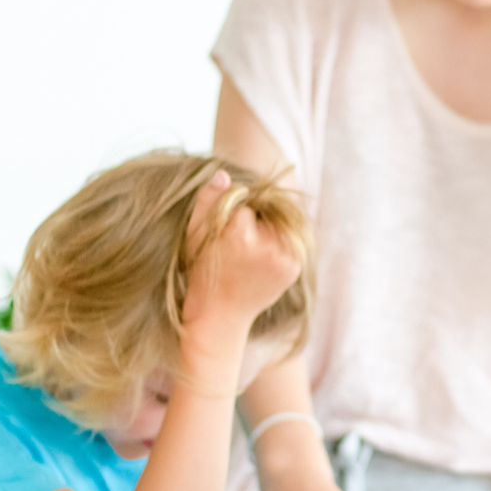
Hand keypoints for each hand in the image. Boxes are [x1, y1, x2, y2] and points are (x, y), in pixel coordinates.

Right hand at [182, 170, 301, 342]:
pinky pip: (292, 239)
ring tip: (250, 252)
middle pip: (267, 210)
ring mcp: (285, 259)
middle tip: (240, 243)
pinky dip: (280, 242)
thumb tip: (224, 174)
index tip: (226, 232)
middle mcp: (268, 248)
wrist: (220, 316)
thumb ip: (209, 200)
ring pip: (281, 223)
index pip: (245, 202)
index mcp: (240, 236)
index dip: (234, 213)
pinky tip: (262, 258)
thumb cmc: (203, 271)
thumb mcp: (196, 233)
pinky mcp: (294, 268)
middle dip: (256, 218)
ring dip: (270, 229)